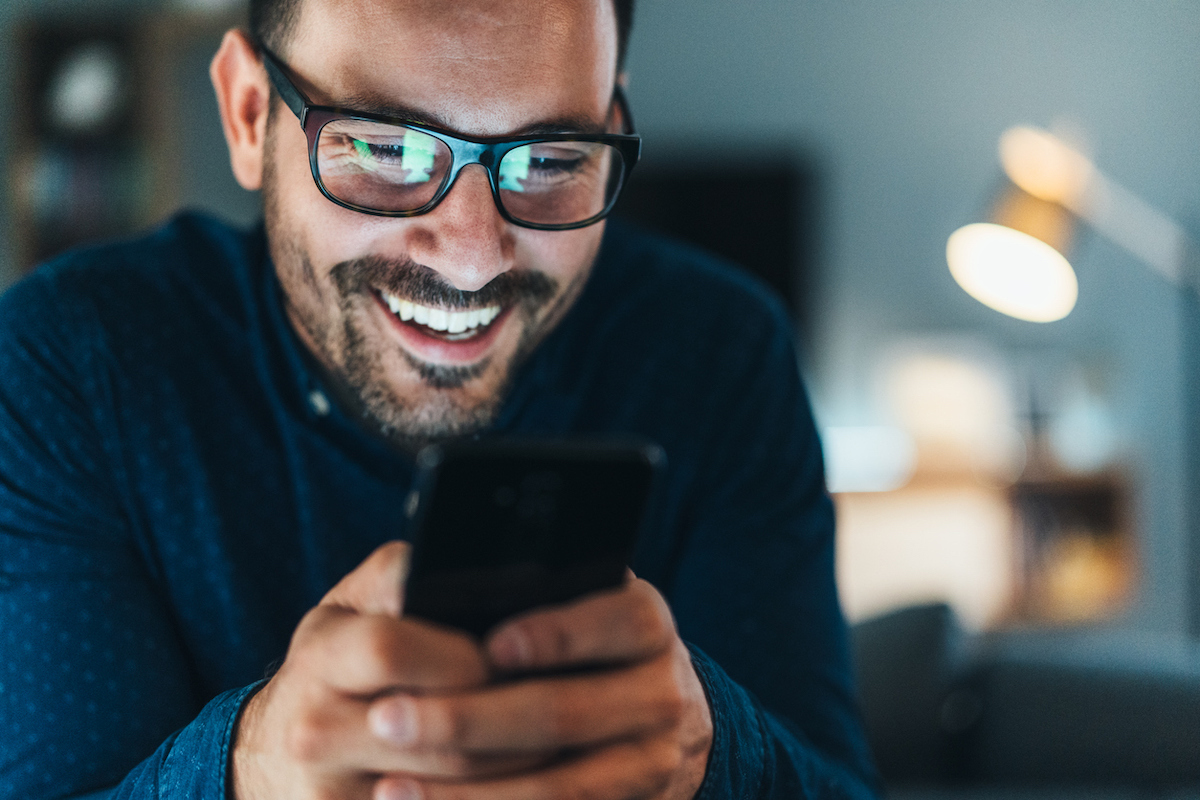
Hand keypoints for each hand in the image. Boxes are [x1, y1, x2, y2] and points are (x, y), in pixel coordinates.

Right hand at [232, 542, 538, 799]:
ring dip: (520, 773)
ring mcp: (332, 795)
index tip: (507, 657)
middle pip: (439, 735)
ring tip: (566, 748)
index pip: (392, 651)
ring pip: (455, 790)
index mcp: (322, 658)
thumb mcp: (349, 608)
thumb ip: (400, 576)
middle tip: (569, 708)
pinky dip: (494, 799)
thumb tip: (466, 564)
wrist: (270, 758)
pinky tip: (531, 782)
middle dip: (510, 723)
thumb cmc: (332, 668)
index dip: (460, 656)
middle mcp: (314, 732)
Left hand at [369, 576, 713, 799]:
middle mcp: (662, 695)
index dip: (556, 634)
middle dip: (471, 720)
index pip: (618, 620)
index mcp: (648, 625)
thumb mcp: (576, 601)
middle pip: (567, 712)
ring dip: (469, 794)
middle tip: (388, 719)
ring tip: (392, 788)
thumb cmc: (581, 641)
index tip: (490, 646)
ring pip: (559, 788)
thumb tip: (442, 593)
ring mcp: (650, 764)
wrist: (653, 715)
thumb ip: (528, 591)